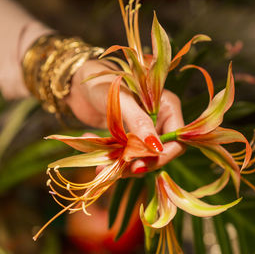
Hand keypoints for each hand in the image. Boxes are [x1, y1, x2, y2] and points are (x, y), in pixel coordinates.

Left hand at [65, 60, 184, 173]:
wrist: (78, 83)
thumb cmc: (101, 81)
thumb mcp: (121, 101)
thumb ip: (139, 122)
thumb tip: (155, 147)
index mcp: (167, 107)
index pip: (176, 141)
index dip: (162, 157)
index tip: (139, 166)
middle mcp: (159, 120)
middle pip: (159, 153)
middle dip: (139, 164)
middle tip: (119, 171)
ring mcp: (143, 131)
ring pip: (140, 158)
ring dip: (122, 165)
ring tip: (101, 166)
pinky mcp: (127, 138)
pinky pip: (125, 155)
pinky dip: (110, 158)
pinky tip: (94, 149)